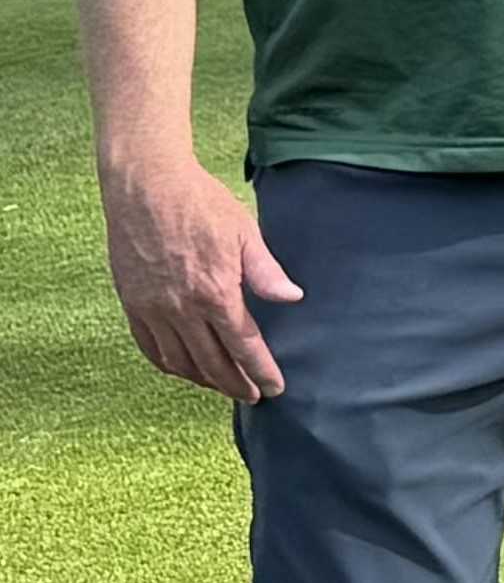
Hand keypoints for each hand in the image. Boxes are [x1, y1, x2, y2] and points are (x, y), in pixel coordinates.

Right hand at [102, 153, 299, 399]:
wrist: (146, 186)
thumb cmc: (201, 204)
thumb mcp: (245, 232)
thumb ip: (267, 271)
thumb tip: (293, 298)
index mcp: (215, 292)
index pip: (243, 346)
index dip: (260, 371)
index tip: (274, 388)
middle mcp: (181, 308)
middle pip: (212, 362)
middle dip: (234, 383)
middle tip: (252, 396)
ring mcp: (152, 308)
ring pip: (179, 361)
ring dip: (203, 380)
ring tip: (222, 385)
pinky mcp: (131, 303)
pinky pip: (149, 346)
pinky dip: (169, 365)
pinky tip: (184, 369)